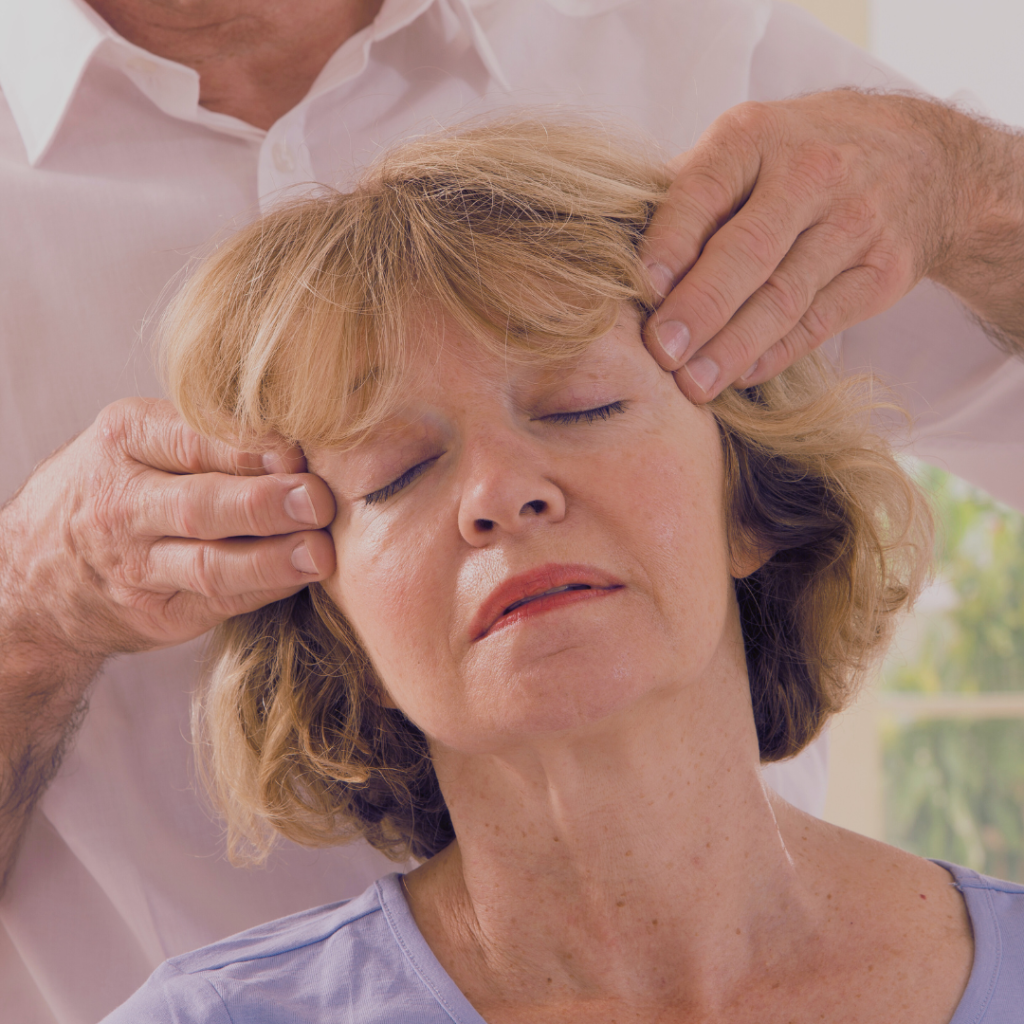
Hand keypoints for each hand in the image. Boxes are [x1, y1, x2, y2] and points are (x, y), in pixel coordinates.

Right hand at [0, 397, 336, 661]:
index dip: (247, 448)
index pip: (189, 440)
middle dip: (264, 503)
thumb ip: (211, 435)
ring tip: (319, 552)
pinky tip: (301, 577)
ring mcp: (137, 566)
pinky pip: (220, 601)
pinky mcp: (158, 613)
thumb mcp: (141, 438)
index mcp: (125, 440)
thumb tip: (304, 438)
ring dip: (272, 559)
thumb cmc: (121, 482)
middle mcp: (124, 504)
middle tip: (318, 501)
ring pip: (210, 564)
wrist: (39, 566)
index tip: (297, 451)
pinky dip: (266, 588)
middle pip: (200, 505)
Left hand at [641, 90, 958, 400]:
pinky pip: (819, 323)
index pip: (704, 190)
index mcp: (756, 136)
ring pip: (784, 298)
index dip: (672, 243)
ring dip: (732, 348)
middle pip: (748, 252)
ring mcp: (854, 224)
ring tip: (693, 384)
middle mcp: (811, 174)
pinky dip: (775, 354)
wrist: (925, 159)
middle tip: (662, 353)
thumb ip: (688, 192)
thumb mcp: (748, 144)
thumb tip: (619, 249)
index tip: (643, 290)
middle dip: (701, 308)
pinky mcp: (883, 272)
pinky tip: (740, 374)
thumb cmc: (803, 155)